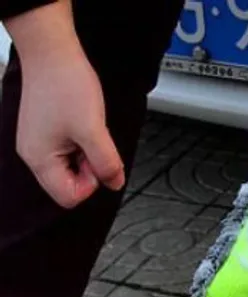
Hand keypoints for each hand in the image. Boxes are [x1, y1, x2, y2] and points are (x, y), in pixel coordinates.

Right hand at [15, 49, 124, 207]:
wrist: (52, 50)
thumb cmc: (65, 84)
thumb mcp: (94, 130)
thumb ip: (106, 163)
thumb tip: (115, 183)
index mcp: (40, 159)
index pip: (70, 197)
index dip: (91, 182)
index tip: (97, 159)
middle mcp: (34, 155)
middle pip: (70, 185)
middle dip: (89, 169)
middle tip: (92, 142)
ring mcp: (39, 143)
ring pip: (72, 168)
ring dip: (86, 155)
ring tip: (86, 129)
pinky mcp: (46, 133)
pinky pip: (69, 151)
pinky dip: (81, 143)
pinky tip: (82, 125)